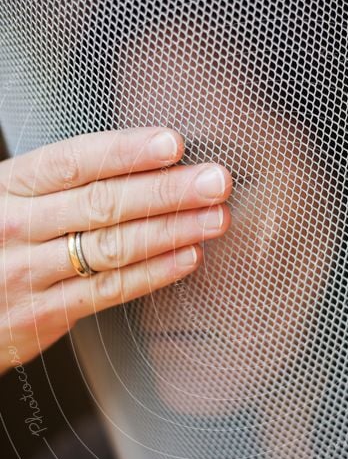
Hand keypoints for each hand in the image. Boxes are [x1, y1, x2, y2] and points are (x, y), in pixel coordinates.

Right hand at [0, 127, 231, 374]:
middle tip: (215, 180)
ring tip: (215, 217)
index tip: (173, 143)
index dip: (126, 151)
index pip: (73, 162)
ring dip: (171, 230)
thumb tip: (128, 157)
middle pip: (102, 203)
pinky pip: (108, 291)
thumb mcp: (5, 199)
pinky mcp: (45, 315)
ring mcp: (30, 274)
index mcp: (8, 188)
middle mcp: (16, 227)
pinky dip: (153, 274)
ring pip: (112, 247)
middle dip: (167, 190)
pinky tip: (188, 257)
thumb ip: (54, 183)